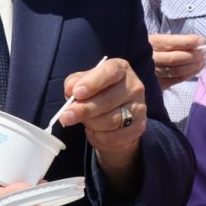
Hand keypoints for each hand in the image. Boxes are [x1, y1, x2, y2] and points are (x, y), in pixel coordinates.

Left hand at [59, 58, 146, 192]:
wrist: (116, 115)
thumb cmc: (97, 94)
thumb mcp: (85, 82)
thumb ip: (75, 82)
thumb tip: (70, 89)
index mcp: (121, 69)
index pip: (110, 72)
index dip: (92, 83)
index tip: (76, 93)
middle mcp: (134, 86)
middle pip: (108, 100)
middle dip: (84, 109)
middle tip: (66, 116)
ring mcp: (139, 108)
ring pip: (111, 120)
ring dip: (91, 124)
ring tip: (83, 122)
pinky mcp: (139, 127)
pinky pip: (115, 136)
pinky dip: (99, 136)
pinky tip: (94, 131)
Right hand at [149, 33, 205, 89]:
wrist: (132, 66)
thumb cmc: (148, 48)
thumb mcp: (155, 39)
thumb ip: (173, 41)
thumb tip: (197, 42)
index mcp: (150, 43)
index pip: (171, 43)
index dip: (189, 42)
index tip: (201, 41)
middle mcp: (150, 58)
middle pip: (176, 58)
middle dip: (194, 55)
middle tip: (204, 51)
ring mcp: (153, 73)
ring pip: (177, 71)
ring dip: (194, 66)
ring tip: (203, 60)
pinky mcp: (157, 84)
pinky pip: (176, 80)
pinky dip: (189, 75)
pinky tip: (196, 69)